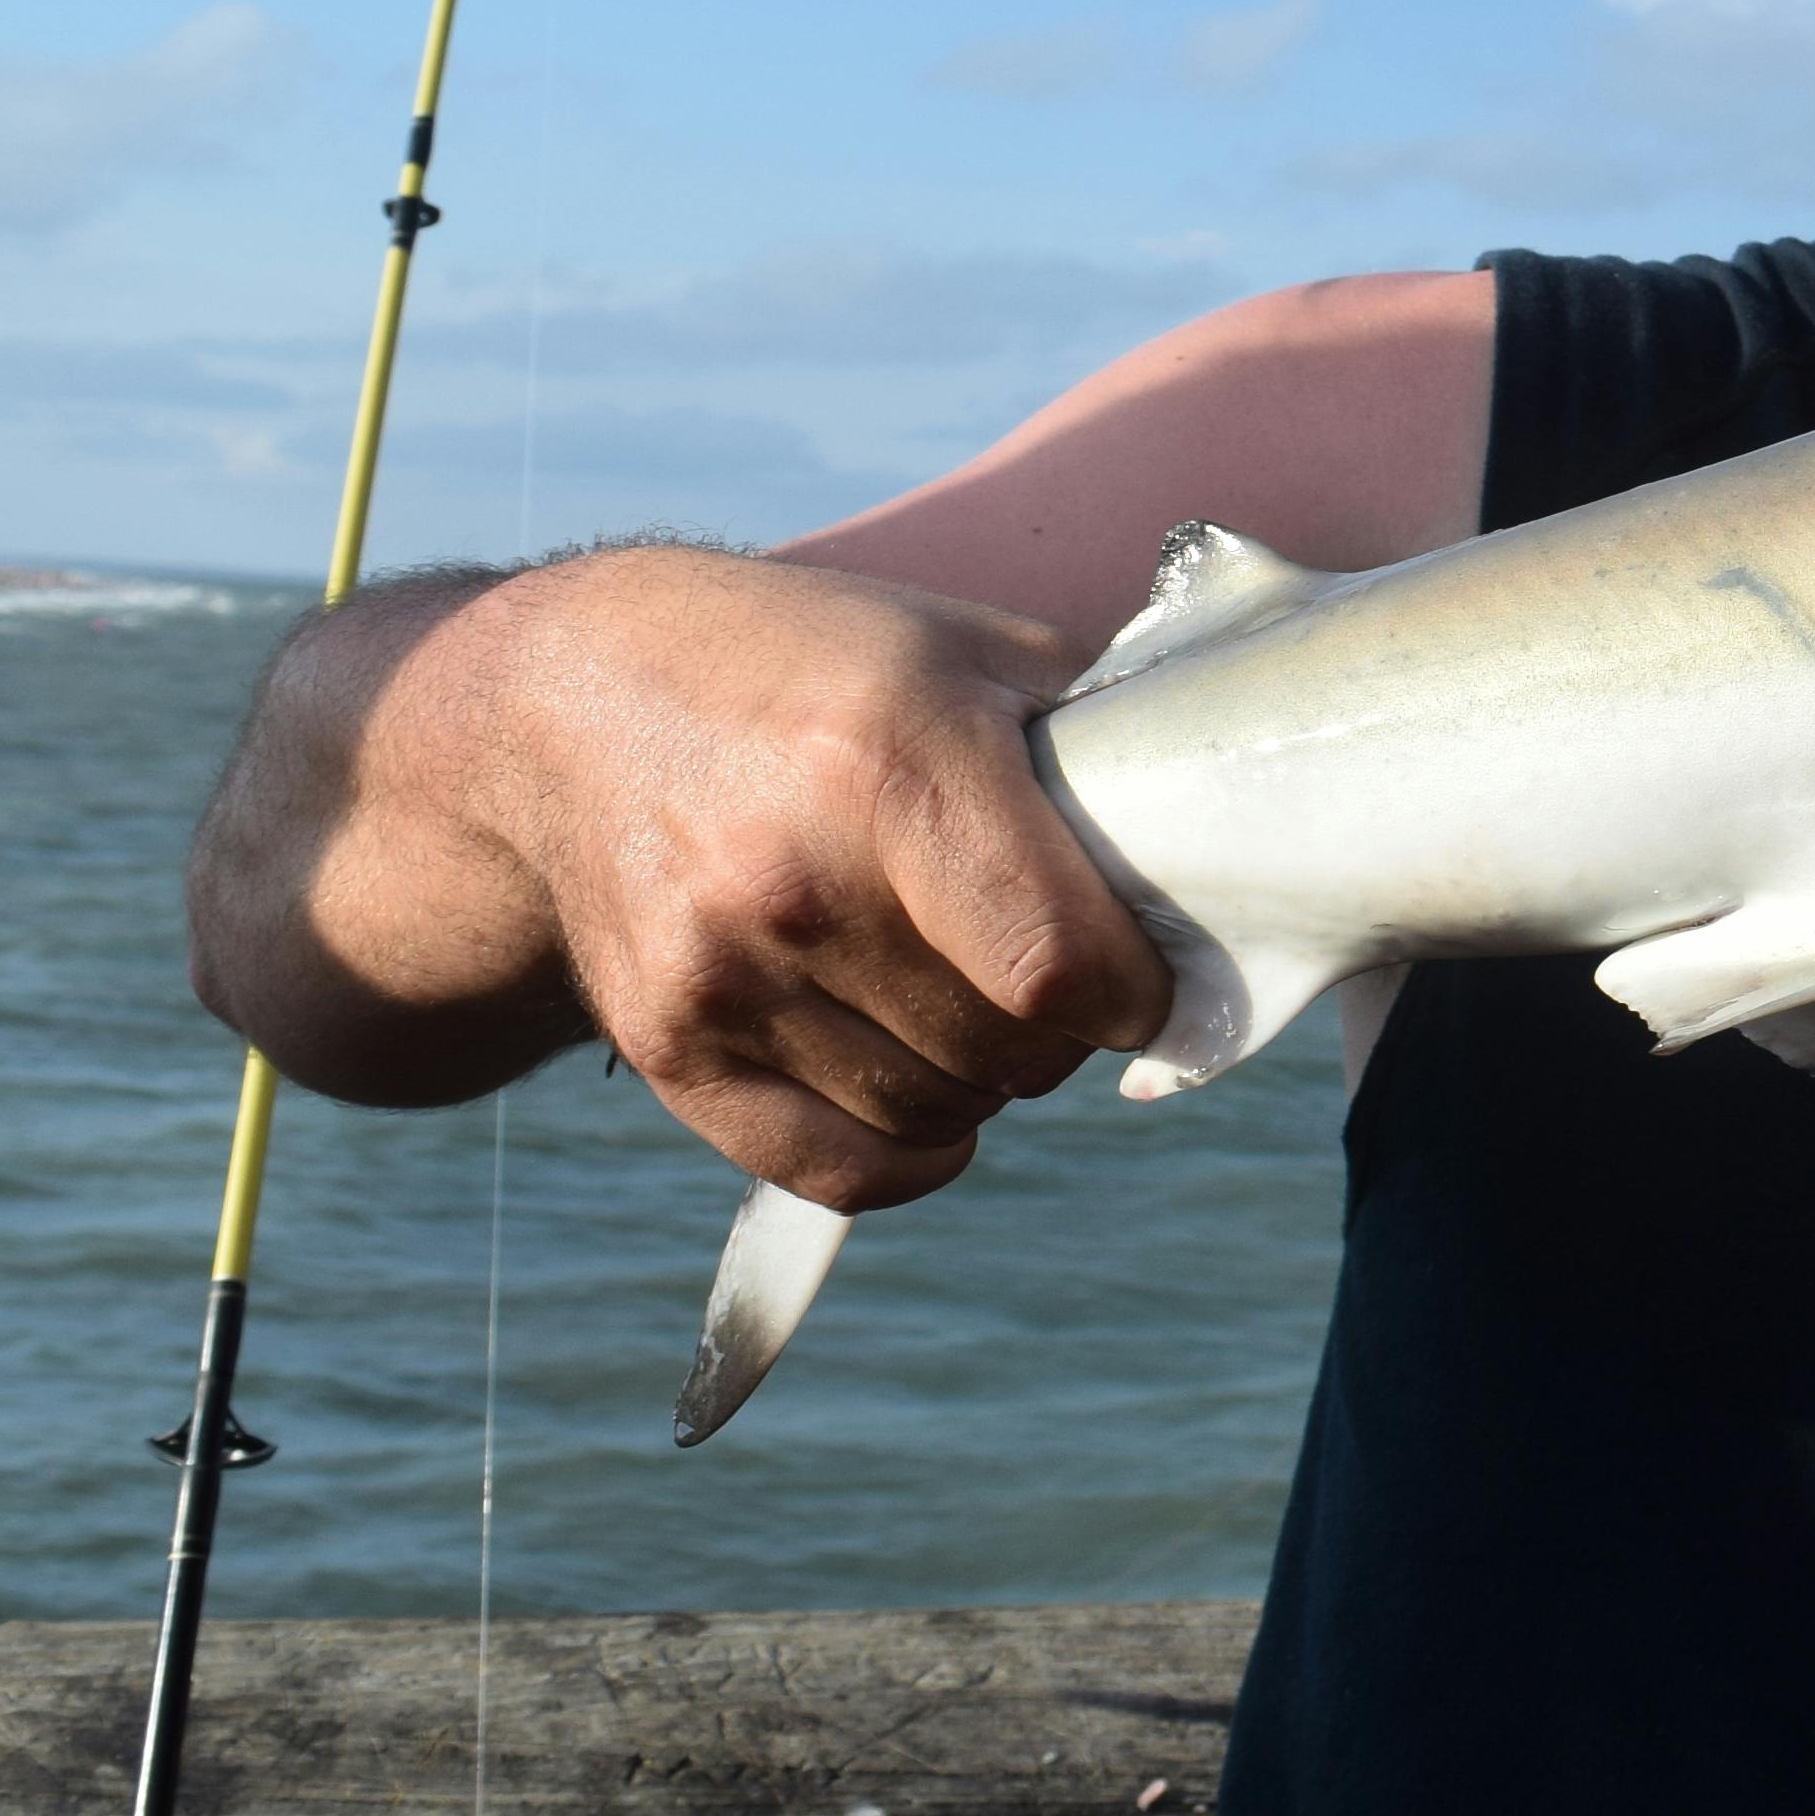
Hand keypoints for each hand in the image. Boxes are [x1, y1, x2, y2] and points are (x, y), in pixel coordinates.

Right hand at [458, 547, 1172, 1209]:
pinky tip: (932, 1100)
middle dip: (1065, 1035)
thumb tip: (1236, 829)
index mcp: (890, 760)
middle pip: (1007, 1051)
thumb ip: (1100, 737)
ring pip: (934, 1115)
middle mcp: (791, 877)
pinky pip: (834, 1168)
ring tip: (977, 1006)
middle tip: (1059, 981)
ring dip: (988, 1086)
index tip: (1151, 979)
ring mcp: (716, 971)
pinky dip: (911, 1155)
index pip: (1060, 965)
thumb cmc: (814, 666)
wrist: (578, 698)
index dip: (1139, 997)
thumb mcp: (967, 647)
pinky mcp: (664, 1042)